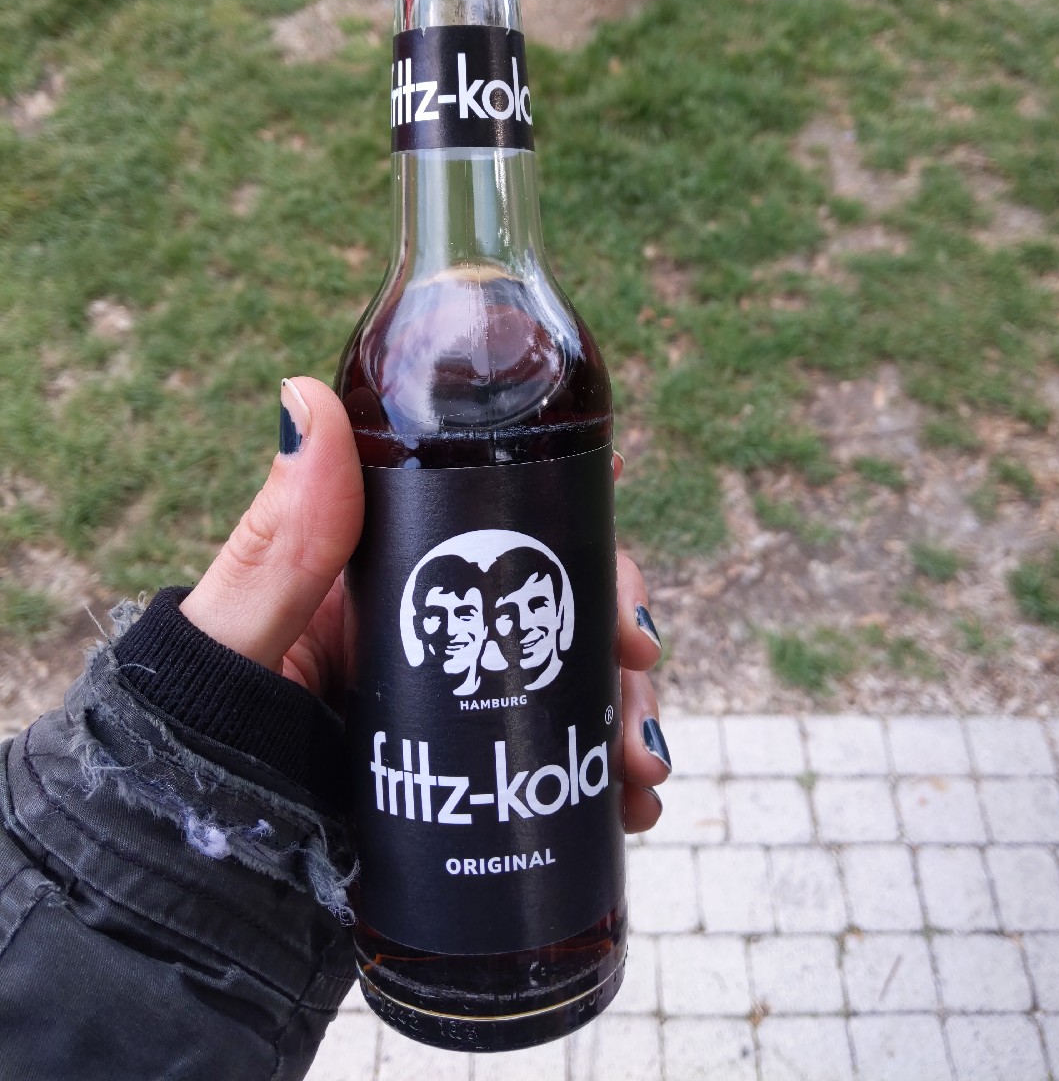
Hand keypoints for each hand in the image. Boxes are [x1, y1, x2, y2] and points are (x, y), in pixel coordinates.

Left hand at [182, 376, 668, 829]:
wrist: (201, 881)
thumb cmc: (199, 743)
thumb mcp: (242, 642)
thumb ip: (277, 544)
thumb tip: (307, 393)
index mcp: (379, 577)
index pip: (485, 513)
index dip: (560, 502)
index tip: (619, 487)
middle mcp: (427, 631)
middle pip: (547, 598)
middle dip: (613, 620)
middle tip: (639, 658)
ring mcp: (454, 707)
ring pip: (568, 679)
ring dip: (625, 707)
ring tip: (643, 772)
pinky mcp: (471, 778)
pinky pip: (557, 762)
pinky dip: (608, 782)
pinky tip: (631, 811)